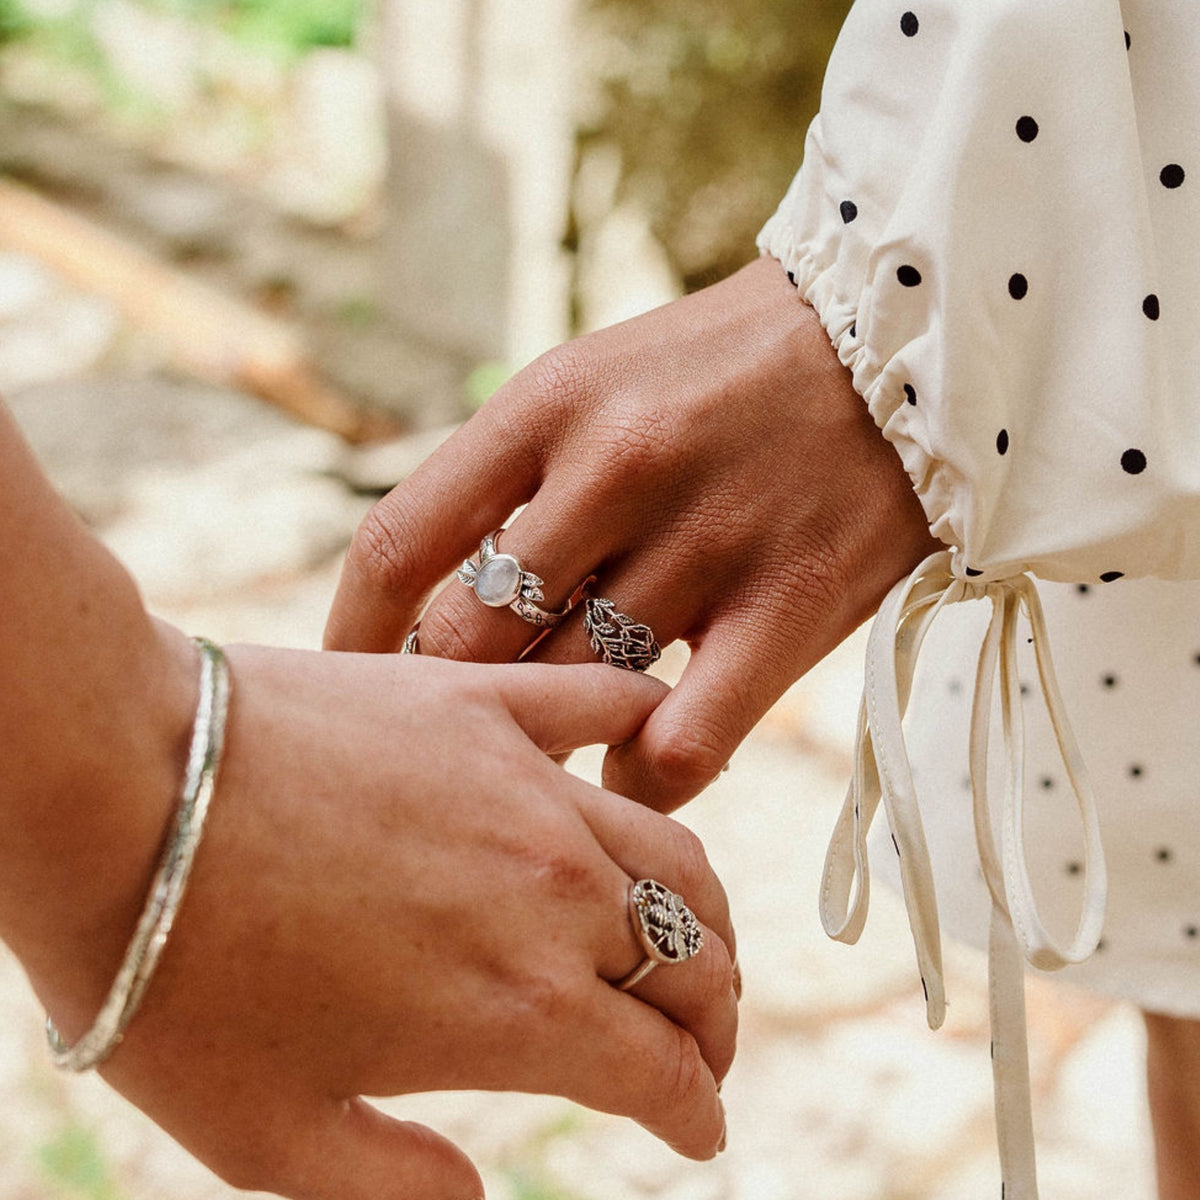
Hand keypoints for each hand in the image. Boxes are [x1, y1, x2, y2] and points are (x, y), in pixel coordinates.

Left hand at [34, 648, 735, 1199]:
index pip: (664, 1072)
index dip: (696, 1112)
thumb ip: (389, 1186)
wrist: (123, 788)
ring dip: (708, 913)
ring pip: (676, 855)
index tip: (700, 1128)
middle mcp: (554, 894)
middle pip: (694, 964)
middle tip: (698, 1047)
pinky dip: (654, 729)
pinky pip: (610, 702)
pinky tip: (659, 750)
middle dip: (714, 1023)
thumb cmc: (178, 971)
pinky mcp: (487, 704)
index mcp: (517, 1011)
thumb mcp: (267, 1132)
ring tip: (694, 938)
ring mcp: (530, 785)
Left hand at [324, 256, 937, 810]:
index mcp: (547, 403)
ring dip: (551, 741)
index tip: (351, 684)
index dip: (354, 636)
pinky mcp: (792, 602)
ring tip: (552, 759)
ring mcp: (705, 537)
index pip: (399, 544)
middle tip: (458, 734)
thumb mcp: (600, 383)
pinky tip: (636, 778)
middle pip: (474, 636)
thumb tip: (437, 609)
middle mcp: (613, 466)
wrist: (906, 335)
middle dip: (453, 700)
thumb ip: (515, 483)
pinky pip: (681, 742)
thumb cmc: (726, 371)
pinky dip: (643, 780)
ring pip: (572, 693)